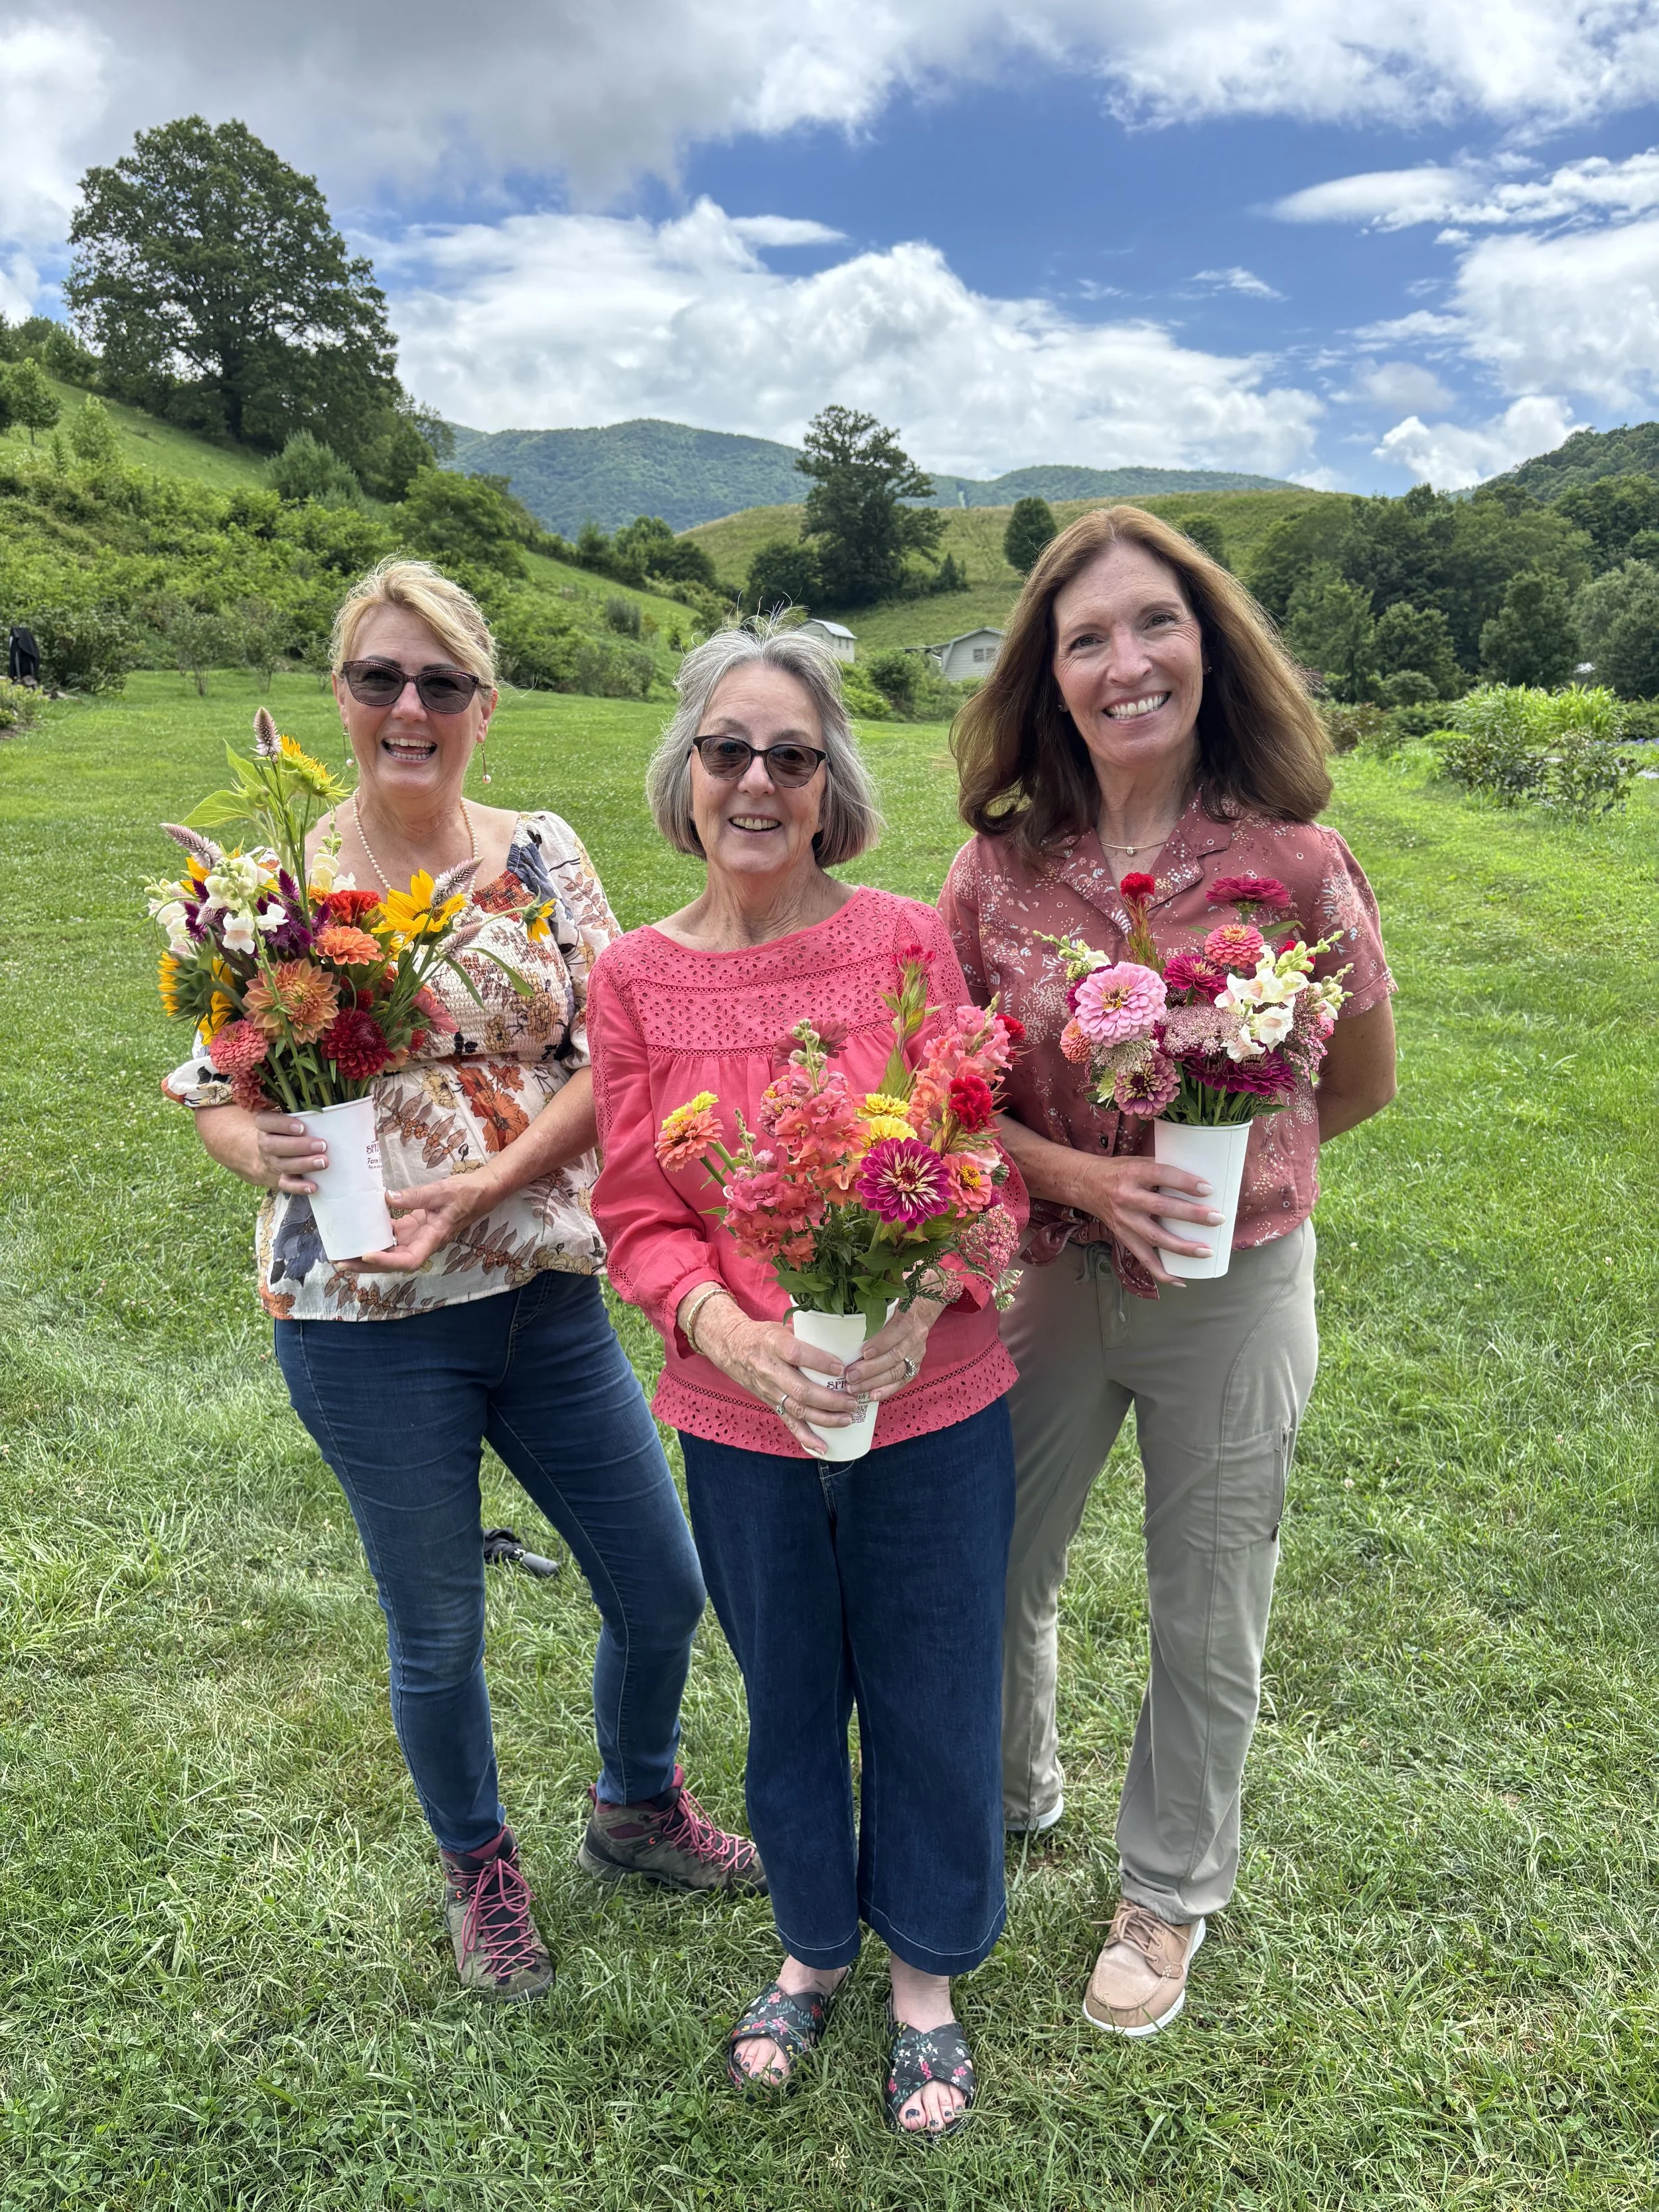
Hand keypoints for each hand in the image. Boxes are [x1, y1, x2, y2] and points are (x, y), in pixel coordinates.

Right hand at [250, 1111, 328, 1194]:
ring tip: (324, 1162)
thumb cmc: (286, 1130)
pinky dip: (299, 1187)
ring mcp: (271, 1163)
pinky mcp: (278, 1179)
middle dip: (299, 1146)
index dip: (282, 1125)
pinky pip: (286, 1185)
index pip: (266, 1122)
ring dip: (304, 1164)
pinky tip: (313, 1187)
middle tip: (322, 1145)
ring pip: (283, 1165)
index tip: (302, 1128)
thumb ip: (300, 1108)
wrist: (265, 1155)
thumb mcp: (286, 1116)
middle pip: (274, 1146)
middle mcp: (265, 1144)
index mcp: (265, 1126)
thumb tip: (330, 1099)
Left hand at [339, 1175, 493, 1274]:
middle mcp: (421, 1243)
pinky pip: (390, 1236)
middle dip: (366, 1265)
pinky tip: (357, 1231)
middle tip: (340, 1261)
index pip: (408, 1260)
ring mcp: (415, 1237)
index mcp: (432, 1239)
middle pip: (392, 1262)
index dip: (387, 1262)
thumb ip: (415, 1196)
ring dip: (366, 1255)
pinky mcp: (412, 1227)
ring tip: (341, 1252)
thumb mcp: (442, 1191)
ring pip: (388, 1252)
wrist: (479, 1193)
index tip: (366, 1255)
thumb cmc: (466, 1194)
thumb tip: (387, 1198)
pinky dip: (373, 1236)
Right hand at [690, 1296, 860, 1455]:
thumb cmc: (763, 1336)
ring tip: (847, 1418)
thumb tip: (839, 1336)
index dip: (819, 1362)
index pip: (796, 1353)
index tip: (841, 1368)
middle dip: (830, 1399)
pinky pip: (789, 1423)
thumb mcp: (781, 1326)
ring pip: (798, 1409)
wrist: (732, 1348)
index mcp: (773, 1344)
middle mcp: (770, 1370)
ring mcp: (770, 1390)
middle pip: (801, 1390)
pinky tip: (822, 1447)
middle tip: (852, 1400)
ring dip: (825, 1418)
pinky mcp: (771, 1404)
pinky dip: (806, 1437)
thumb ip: (807, 1332)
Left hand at [842, 1298, 942, 1400]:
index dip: (882, 1342)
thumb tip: (853, 1284)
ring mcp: (917, 1352)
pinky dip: (888, 1390)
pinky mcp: (915, 1363)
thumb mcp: (892, 1289)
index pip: (898, 1330)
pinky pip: (903, 1380)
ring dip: (875, 1382)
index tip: (863, 1352)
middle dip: (871, 1369)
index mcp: (909, 1315)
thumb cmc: (901, 1296)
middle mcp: (916, 1335)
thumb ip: (877, 1290)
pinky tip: (872, 1396)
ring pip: (897, 1371)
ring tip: (854, 1388)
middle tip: (850, 1375)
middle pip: (895, 1355)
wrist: (925, 1304)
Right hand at [1069, 1154, 1223, 1287]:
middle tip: (1216, 1219)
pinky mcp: (1123, 1237)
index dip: (1185, 1182)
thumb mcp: (1139, 1162)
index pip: (1162, 1175)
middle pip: (1162, 1208)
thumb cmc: (1120, 1171)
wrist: (1086, 1184)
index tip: (1208, 1189)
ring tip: (1206, 1252)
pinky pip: (1143, 1258)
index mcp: (1134, 1174)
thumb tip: (1201, 1177)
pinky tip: (1180, 1279)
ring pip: (1155, 1238)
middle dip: (1192, 1215)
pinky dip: (1161, 1272)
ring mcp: (1125, 1221)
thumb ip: (1164, 1169)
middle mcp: (1128, 1198)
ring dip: (1182, 1247)